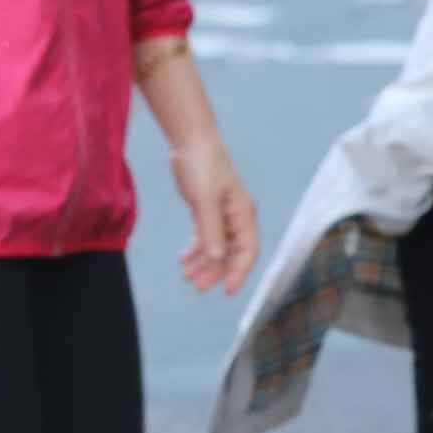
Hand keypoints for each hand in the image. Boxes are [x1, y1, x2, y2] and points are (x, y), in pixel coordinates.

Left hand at [167, 129, 261, 294]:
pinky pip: (205, 237)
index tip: (228, 291)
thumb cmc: (202, 165)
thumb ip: (211, 229)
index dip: (239, 272)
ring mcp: (222, 214)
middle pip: (231, 253)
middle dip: (216, 271)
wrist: (190, 140)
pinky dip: (196, 249)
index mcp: (243, 214)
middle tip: (197, 286)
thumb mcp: (205, 199)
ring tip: (186, 275)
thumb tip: (217, 257)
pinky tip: (184, 258)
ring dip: (203, 262)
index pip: (248, 251)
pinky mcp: (207, 210)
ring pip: (216, 247)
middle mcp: (236, 216)